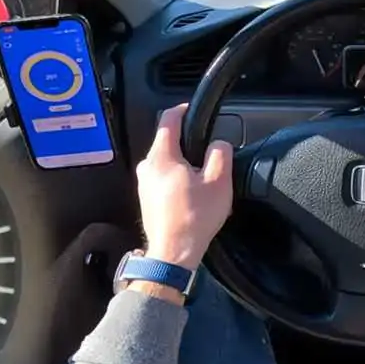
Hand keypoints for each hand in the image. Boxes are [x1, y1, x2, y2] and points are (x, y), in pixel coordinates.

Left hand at [134, 104, 233, 269]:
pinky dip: (176, 180)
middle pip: (167, 142)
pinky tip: (191, 195)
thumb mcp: (219, 181)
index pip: (168, 119)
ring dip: (183, 165)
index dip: (182, 110)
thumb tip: (219, 143)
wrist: (173, 254)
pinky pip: (162, 178)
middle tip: (207, 156)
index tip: (192, 109)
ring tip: (202, 181)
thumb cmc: (194, 218)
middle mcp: (147, 166)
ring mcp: (143, 183)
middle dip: (187, 144)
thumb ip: (220, 153)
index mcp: (162, 156)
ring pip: (165, 162)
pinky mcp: (146, 198)